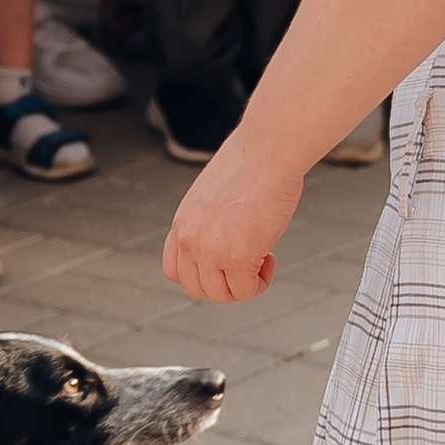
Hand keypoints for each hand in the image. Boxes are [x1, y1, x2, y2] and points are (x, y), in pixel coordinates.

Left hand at [162, 130, 304, 303]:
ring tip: (262, 257)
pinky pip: (246, 291)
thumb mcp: (214, 195)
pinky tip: (270, 256)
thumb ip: (210, 221)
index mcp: (182, 223)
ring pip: (222, 295)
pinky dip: (261, 283)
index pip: (175, 271)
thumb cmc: (251, 163)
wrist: (268, 149)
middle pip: (197, 289)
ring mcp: (210, 250)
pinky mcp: (236, 256)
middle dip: (225, 283)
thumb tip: (228, 237)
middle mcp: (189, 239)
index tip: (225, 261)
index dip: (202, 275)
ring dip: (245, 285)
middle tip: (248, 261)